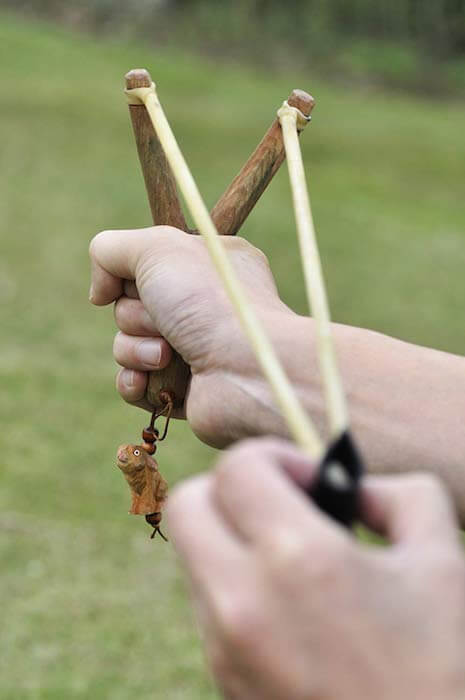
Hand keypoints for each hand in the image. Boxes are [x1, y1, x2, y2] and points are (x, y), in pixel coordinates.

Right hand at [89, 226, 300, 445]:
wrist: (245, 369)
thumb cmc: (209, 301)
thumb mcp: (158, 248)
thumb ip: (111, 250)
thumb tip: (99, 294)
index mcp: (205, 263)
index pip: (146, 262)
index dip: (135, 272)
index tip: (147, 277)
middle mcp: (200, 305)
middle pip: (129, 305)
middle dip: (135, 315)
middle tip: (165, 320)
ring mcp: (192, 349)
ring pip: (126, 345)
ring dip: (135, 349)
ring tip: (167, 354)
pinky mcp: (182, 389)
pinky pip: (134, 383)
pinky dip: (134, 382)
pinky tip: (147, 380)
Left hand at [167, 438, 464, 699]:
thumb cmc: (440, 666)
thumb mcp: (441, 559)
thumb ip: (399, 494)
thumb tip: (355, 489)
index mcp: (297, 558)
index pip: (236, 467)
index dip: (274, 455)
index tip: (311, 480)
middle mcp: (242, 602)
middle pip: (187, 505)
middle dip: (230, 488)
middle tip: (281, 503)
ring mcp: (224, 649)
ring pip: (193, 556)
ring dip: (231, 538)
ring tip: (290, 559)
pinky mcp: (222, 682)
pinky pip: (207, 607)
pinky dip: (234, 586)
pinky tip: (287, 606)